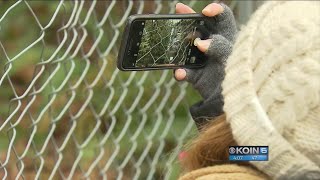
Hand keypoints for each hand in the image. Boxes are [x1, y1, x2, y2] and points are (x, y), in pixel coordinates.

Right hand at [174, 2, 236, 122]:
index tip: (204, 11)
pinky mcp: (197, 76)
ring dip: (180, 42)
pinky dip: (181, 72)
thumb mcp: (237, 61)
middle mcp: (215, 47)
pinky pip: (186, 71)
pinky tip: (180, 73)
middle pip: (201, 27)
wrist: (237, 105)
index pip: (223, 18)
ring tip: (171, 36)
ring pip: (189, 46)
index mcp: (229, 39)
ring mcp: (204, 61)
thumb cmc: (243, 80)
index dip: (215, 10)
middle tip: (179, 9)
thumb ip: (220, 50)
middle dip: (190, 17)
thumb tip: (200, 43)